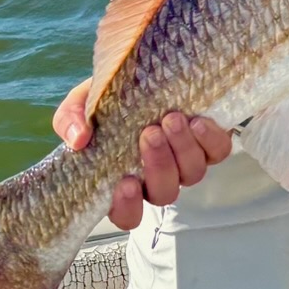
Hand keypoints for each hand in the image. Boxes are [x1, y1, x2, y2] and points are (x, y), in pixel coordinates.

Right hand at [53, 80, 234, 231]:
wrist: (143, 73)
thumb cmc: (110, 99)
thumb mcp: (81, 104)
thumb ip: (70, 121)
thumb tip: (78, 140)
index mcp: (124, 180)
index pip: (127, 215)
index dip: (128, 206)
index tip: (124, 182)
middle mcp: (158, 178)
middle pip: (165, 193)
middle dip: (158, 165)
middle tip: (149, 133)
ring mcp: (186, 163)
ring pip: (192, 174)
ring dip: (182, 149)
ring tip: (171, 119)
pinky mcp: (210, 144)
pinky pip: (219, 152)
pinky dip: (210, 140)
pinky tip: (197, 122)